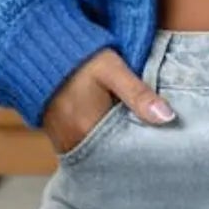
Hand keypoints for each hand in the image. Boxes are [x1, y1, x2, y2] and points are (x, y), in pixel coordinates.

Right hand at [43, 47, 174, 156]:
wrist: (40, 50)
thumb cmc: (79, 57)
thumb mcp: (111, 69)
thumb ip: (138, 93)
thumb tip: (168, 117)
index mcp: (87, 128)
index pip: (125, 153)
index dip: (143, 149)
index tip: (161, 145)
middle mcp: (72, 142)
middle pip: (112, 159)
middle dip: (130, 153)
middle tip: (150, 145)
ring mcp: (63, 143)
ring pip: (100, 156)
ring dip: (116, 150)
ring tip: (133, 138)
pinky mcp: (59, 139)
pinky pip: (87, 151)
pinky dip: (102, 146)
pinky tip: (113, 134)